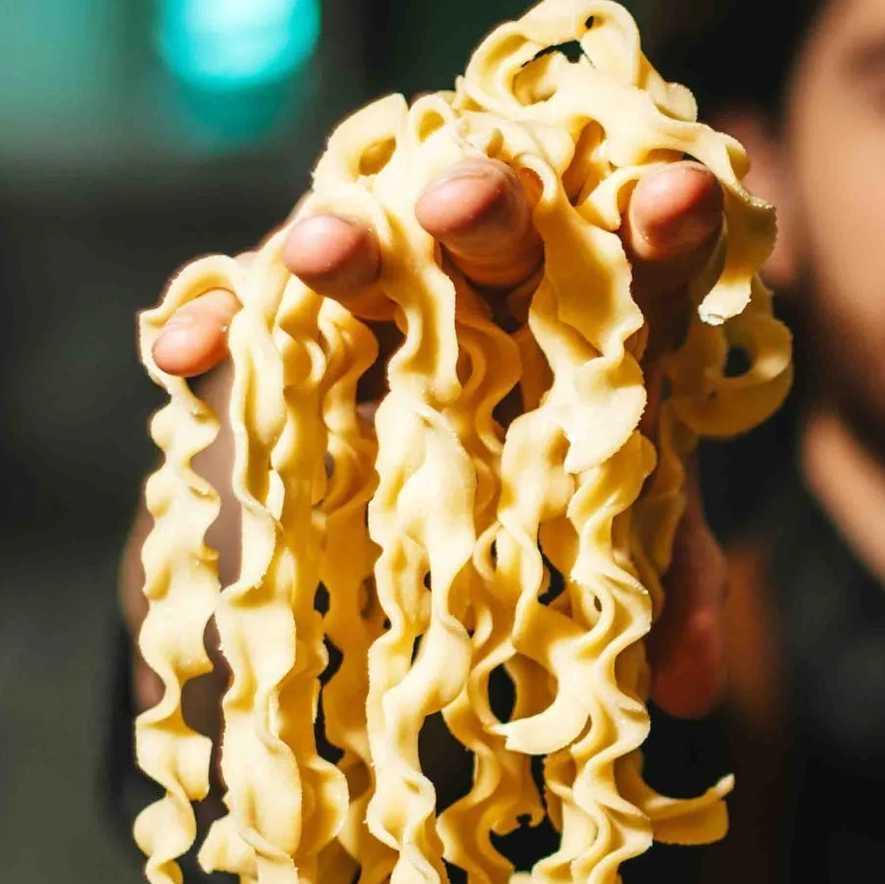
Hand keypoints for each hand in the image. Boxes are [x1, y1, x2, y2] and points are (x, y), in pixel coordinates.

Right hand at [143, 157, 732, 716]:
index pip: (649, 253)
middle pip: (499, 224)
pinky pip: (243, 315)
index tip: (681, 195)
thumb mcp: (613, 536)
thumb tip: (696, 688)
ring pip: (365, 245)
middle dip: (485, 206)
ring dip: (338, 242)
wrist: (409, 513)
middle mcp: (492, 271)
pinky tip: (188, 349)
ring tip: (321, 247)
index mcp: (601, 310)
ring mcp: (380, 285)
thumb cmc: (545, 499)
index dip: (669, 223)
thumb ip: (665, 582)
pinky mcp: (282, 319)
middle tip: (462, 202)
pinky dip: (213, 326)